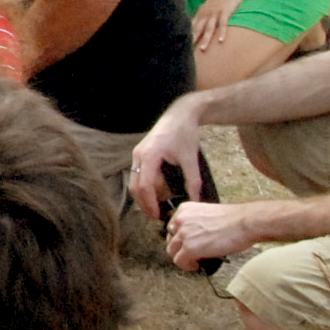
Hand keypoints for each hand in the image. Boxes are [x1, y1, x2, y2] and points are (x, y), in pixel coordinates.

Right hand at [127, 100, 205, 217]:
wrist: (181, 114)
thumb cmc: (185, 133)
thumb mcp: (191, 159)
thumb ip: (193, 181)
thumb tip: (195, 201)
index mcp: (150, 155)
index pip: (145, 186)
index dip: (150, 203)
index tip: (158, 215)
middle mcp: (139, 154)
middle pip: (135, 186)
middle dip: (143, 203)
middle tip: (155, 215)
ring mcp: (137, 153)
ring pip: (134, 181)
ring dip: (143, 196)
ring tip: (156, 206)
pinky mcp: (140, 153)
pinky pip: (138, 174)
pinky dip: (145, 186)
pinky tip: (157, 192)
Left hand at [165, 201, 256, 273]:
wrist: (245, 222)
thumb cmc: (234, 219)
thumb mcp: (208, 214)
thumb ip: (196, 223)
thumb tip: (194, 237)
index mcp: (185, 209)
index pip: (173, 227)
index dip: (180, 239)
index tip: (187, 244)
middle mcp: (180, 220)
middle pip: (170, 240)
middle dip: (179, 249)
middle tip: (190, 255)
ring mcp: (184, 234)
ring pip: (172, 252)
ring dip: (182, 258)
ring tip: (194, 261)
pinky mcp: (189, 248)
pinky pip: (179, 261)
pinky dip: (186, 266)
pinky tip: (196, 266)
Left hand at [191, 0, 244, 52]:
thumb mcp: (206, 7)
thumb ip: (201, 18)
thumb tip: (194, 28)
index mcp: (200, 14)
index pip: (191, 27)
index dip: (186, 37)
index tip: (182, 46)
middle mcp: (205, 14)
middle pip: (197, 29)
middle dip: (193, 40)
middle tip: (188, 52)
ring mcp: (215, 13)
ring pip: (209, 28)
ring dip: (205, 39)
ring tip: (202, 49)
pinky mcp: (225, 12)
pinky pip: (223, 24)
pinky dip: (222, 32)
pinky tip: (221, 41)